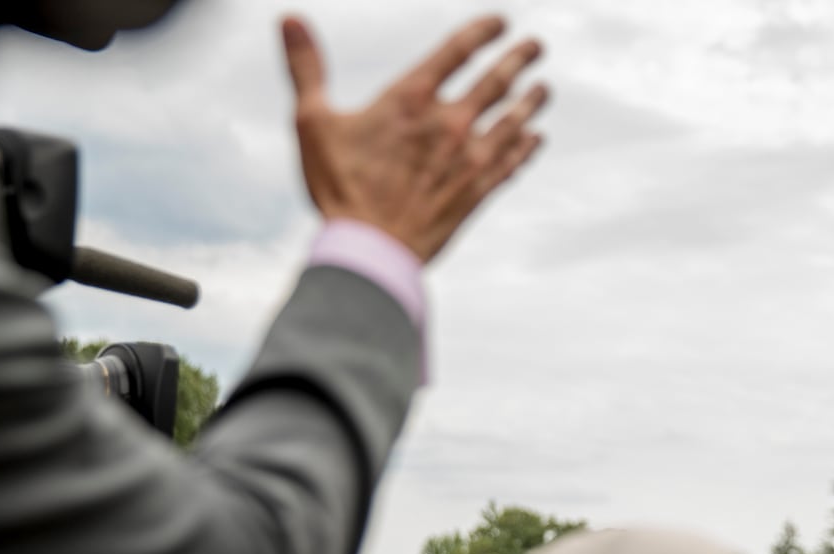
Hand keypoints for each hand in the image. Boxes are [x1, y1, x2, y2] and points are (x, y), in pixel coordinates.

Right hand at [282, 14, 547, 262]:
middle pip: (497, 81)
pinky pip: (511, 162)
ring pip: (513, 120)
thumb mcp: (313, 121)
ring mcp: (468, 158)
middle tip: (537, 47)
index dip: (484, 31)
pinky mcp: (478, 191)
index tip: (501, 22)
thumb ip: (306, 67)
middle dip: (520, 59)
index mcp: (411, 99)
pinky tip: (535, 138)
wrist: (371, 250)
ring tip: (544, 89)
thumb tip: (289, 18)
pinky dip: (525, 148)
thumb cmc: (339, 187)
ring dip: (531, 102)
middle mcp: (448, 123)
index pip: (458, 50)